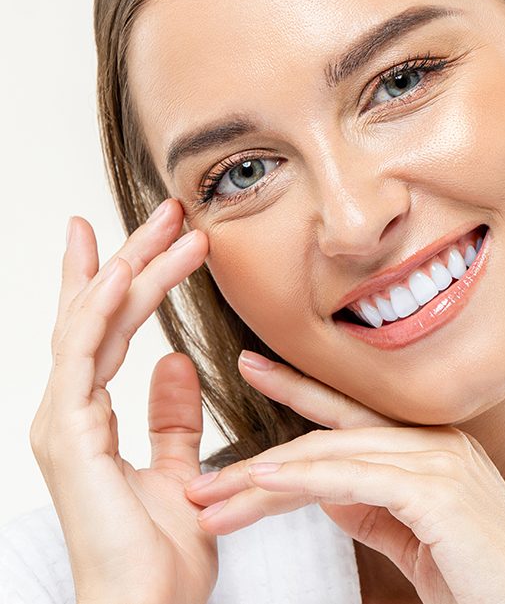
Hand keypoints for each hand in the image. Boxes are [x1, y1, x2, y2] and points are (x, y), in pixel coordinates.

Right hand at [29, 199, 216, 603]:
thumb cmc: (159, 557)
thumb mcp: (177, 470)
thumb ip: (171, 419)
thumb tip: (176, 364)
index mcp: (89, 419)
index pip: (101, 333)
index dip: (112, 281)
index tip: (130, 239)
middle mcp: (68, 412)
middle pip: (95, 315)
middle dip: (127, 257)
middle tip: (162, 211)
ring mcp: (63, 422)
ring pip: (91, 323)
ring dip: (129, 268)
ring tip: (166, 224)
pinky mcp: (69, 436)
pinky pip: (83, 357)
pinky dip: (102, 309)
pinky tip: (124, 272)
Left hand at [184, 351, 504, 603]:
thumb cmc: (485, 582)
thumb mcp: (418, 539)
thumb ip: (377, 509)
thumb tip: (330, 491)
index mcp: (433, 450)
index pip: (351, 417)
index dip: (299, 393)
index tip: (255, 372)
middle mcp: (436, 442)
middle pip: (330, 437)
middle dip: (262, 455)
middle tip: (203, 474)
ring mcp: (440, 460)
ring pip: (334, 454)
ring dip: (266, 477)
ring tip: (213, 495)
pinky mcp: (440, 489)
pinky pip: (356, 477)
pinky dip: (304, 479)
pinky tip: (263, 483)